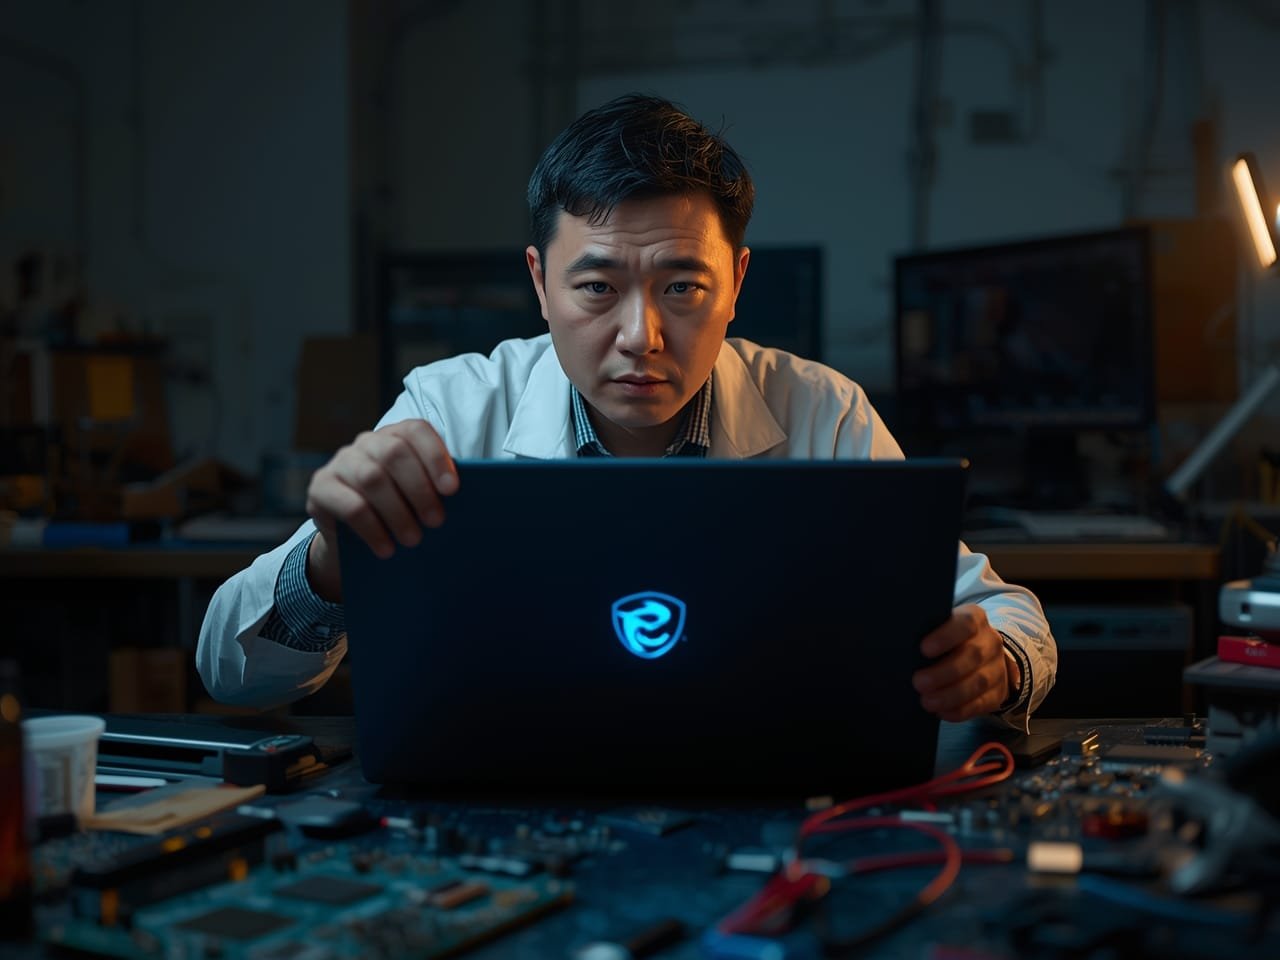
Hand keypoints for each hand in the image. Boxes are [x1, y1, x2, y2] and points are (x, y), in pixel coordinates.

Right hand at [303, 420, 458, 600]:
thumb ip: (437, 489)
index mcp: (396, 436)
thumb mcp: (418, 495)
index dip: (435, 457)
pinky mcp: (320, 487)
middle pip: (395, 454)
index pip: (416, 431)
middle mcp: (367, 443)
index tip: (452, 489)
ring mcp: (342, 462)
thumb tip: (476, 501)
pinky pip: (348, 505)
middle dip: (420, 490)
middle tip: (436, 522)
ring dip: (397, 513)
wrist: (352, 533)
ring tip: (413, 540)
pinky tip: (386, 549)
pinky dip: (372, 529)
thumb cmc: (399, 509)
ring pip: (371, 478)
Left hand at [911, 604, 1014, 721]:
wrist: (980, 657)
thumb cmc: (945, 640)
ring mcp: (997, 668)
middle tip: (918, 683)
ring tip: (927, 702)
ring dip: (950, 695)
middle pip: (972, 656)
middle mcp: (990, 641)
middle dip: (943, 672)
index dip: (945, 636)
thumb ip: (924, 633)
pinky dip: (961, 710)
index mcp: (974, 618)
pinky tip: (942, 712)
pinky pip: (982, 703)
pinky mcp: (998, 692)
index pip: (965, 623)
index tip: (923, 649)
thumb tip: (897, 644)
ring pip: (978, 682)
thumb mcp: (939, 629)